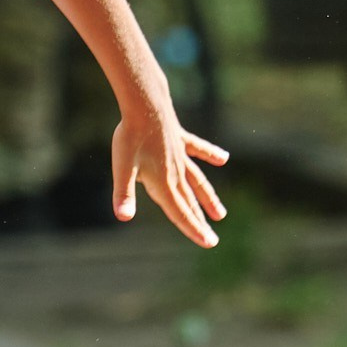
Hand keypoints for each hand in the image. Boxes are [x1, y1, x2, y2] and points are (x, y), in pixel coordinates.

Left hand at [112, 106, 227, 247]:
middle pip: (189, 202)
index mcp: (163, 183)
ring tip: (220, 214)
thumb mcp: (122, 167)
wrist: (145, 103)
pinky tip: (223, 159)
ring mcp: (180, 156)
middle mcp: (176, 172)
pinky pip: (198, 150)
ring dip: (208, 199)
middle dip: (199, 222)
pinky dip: (210, 155)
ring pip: (197, 182)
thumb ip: (124, 194)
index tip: (209, 243)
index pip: (180, 212)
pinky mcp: (180, 139)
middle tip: (212, 240)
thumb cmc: (131, 136)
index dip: (193, 230)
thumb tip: (123, 217)